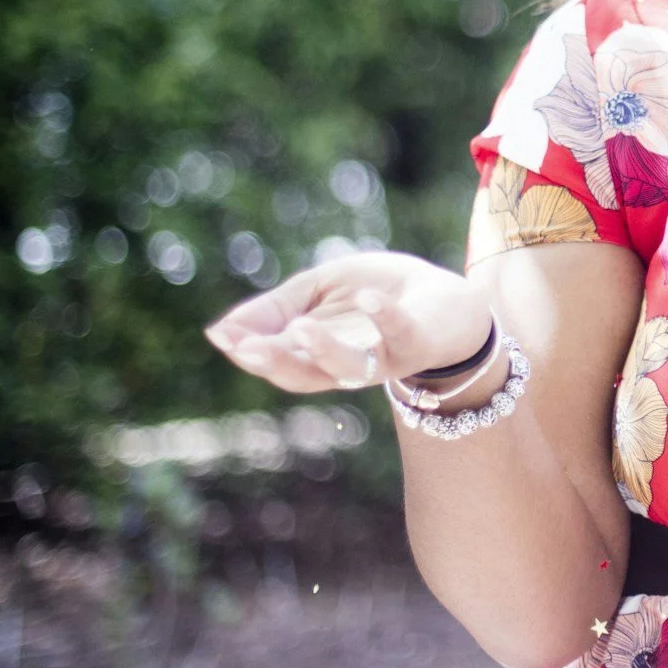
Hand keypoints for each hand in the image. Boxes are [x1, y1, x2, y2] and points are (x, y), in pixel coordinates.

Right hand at [203, 250, 488, 395]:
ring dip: (324, 349)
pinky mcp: (418, 342)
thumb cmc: (377, 295)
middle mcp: (348, 367)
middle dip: (276, 361)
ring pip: (349, 368)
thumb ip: (277, 309)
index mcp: (318, 356)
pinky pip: (401, 333)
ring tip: (301, 328)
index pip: (278, 362)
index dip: (250, 352)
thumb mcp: (319, 292)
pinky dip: (385, 316)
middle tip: (248, 347)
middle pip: (305, 375)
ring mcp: (384, 359)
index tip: (223, 336)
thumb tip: (221, 330)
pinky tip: (369, 298)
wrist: (446, 300)